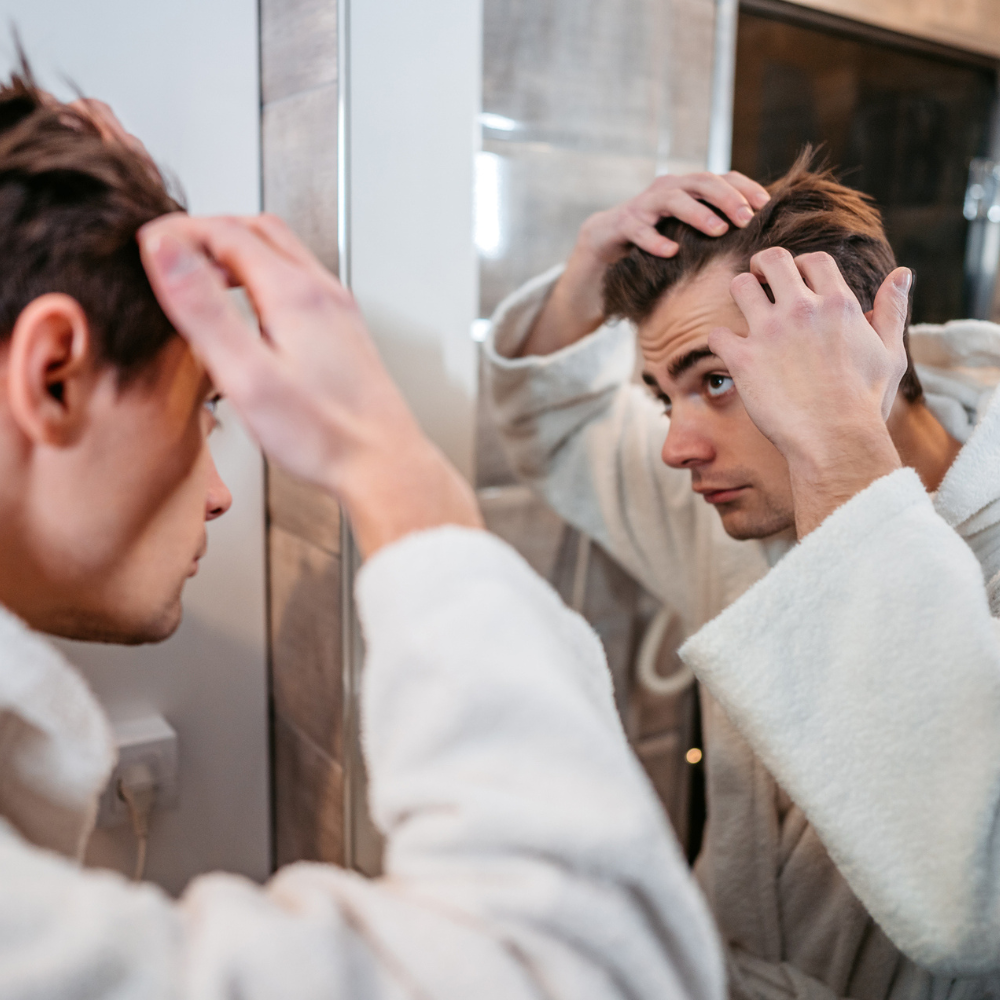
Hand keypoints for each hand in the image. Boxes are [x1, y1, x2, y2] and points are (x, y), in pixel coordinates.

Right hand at [138, 213, 481, 556]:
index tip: (147, 244)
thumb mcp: (246, 375)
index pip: (226, 231)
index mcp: (295, 293)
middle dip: (209, 232)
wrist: (384, 465)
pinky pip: (300, 284)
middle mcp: (322, 293)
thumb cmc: (322, 434)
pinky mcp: (345, 333)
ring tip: (203, 280)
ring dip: (239, 254)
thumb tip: (166, 250)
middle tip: (173, 254)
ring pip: (284, 255)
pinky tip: (252, 315)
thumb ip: (203, 310)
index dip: (179, 230)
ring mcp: (338, 311)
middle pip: (259, 231)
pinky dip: (264, 280)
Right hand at [519, 170, 770, 356]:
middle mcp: (668, 189)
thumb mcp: (688, 231)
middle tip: (746, 219)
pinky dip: (656, 240)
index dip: (746, 188)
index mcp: (689, 189)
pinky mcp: (622, 224)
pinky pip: (640, 229)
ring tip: (718, 230)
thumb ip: (716, 227)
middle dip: (727, 198)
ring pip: (673, 200)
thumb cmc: (657, 238)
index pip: (724, 178)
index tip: (766, 207)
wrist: (606, 244)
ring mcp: (644, 205)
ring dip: (698, 213)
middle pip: (702, 182)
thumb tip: (759, 240)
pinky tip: (671, 252)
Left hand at [708, 249, 910, 535]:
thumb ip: (892, 309)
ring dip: (739, 294)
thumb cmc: (865, 403)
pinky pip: (717, 334)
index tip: (796, 279)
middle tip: (758, 279)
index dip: (801, 266)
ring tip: (744, 310)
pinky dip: (720, 342)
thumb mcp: (890, 352)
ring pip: (739, 286)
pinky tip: (731, 352)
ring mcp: (769, 332)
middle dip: (762, 265)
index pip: (813, 260)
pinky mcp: (743, 359)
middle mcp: (801, 310)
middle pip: (772, 260)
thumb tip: (902, 273)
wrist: (835, 440)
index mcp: (838, 304)